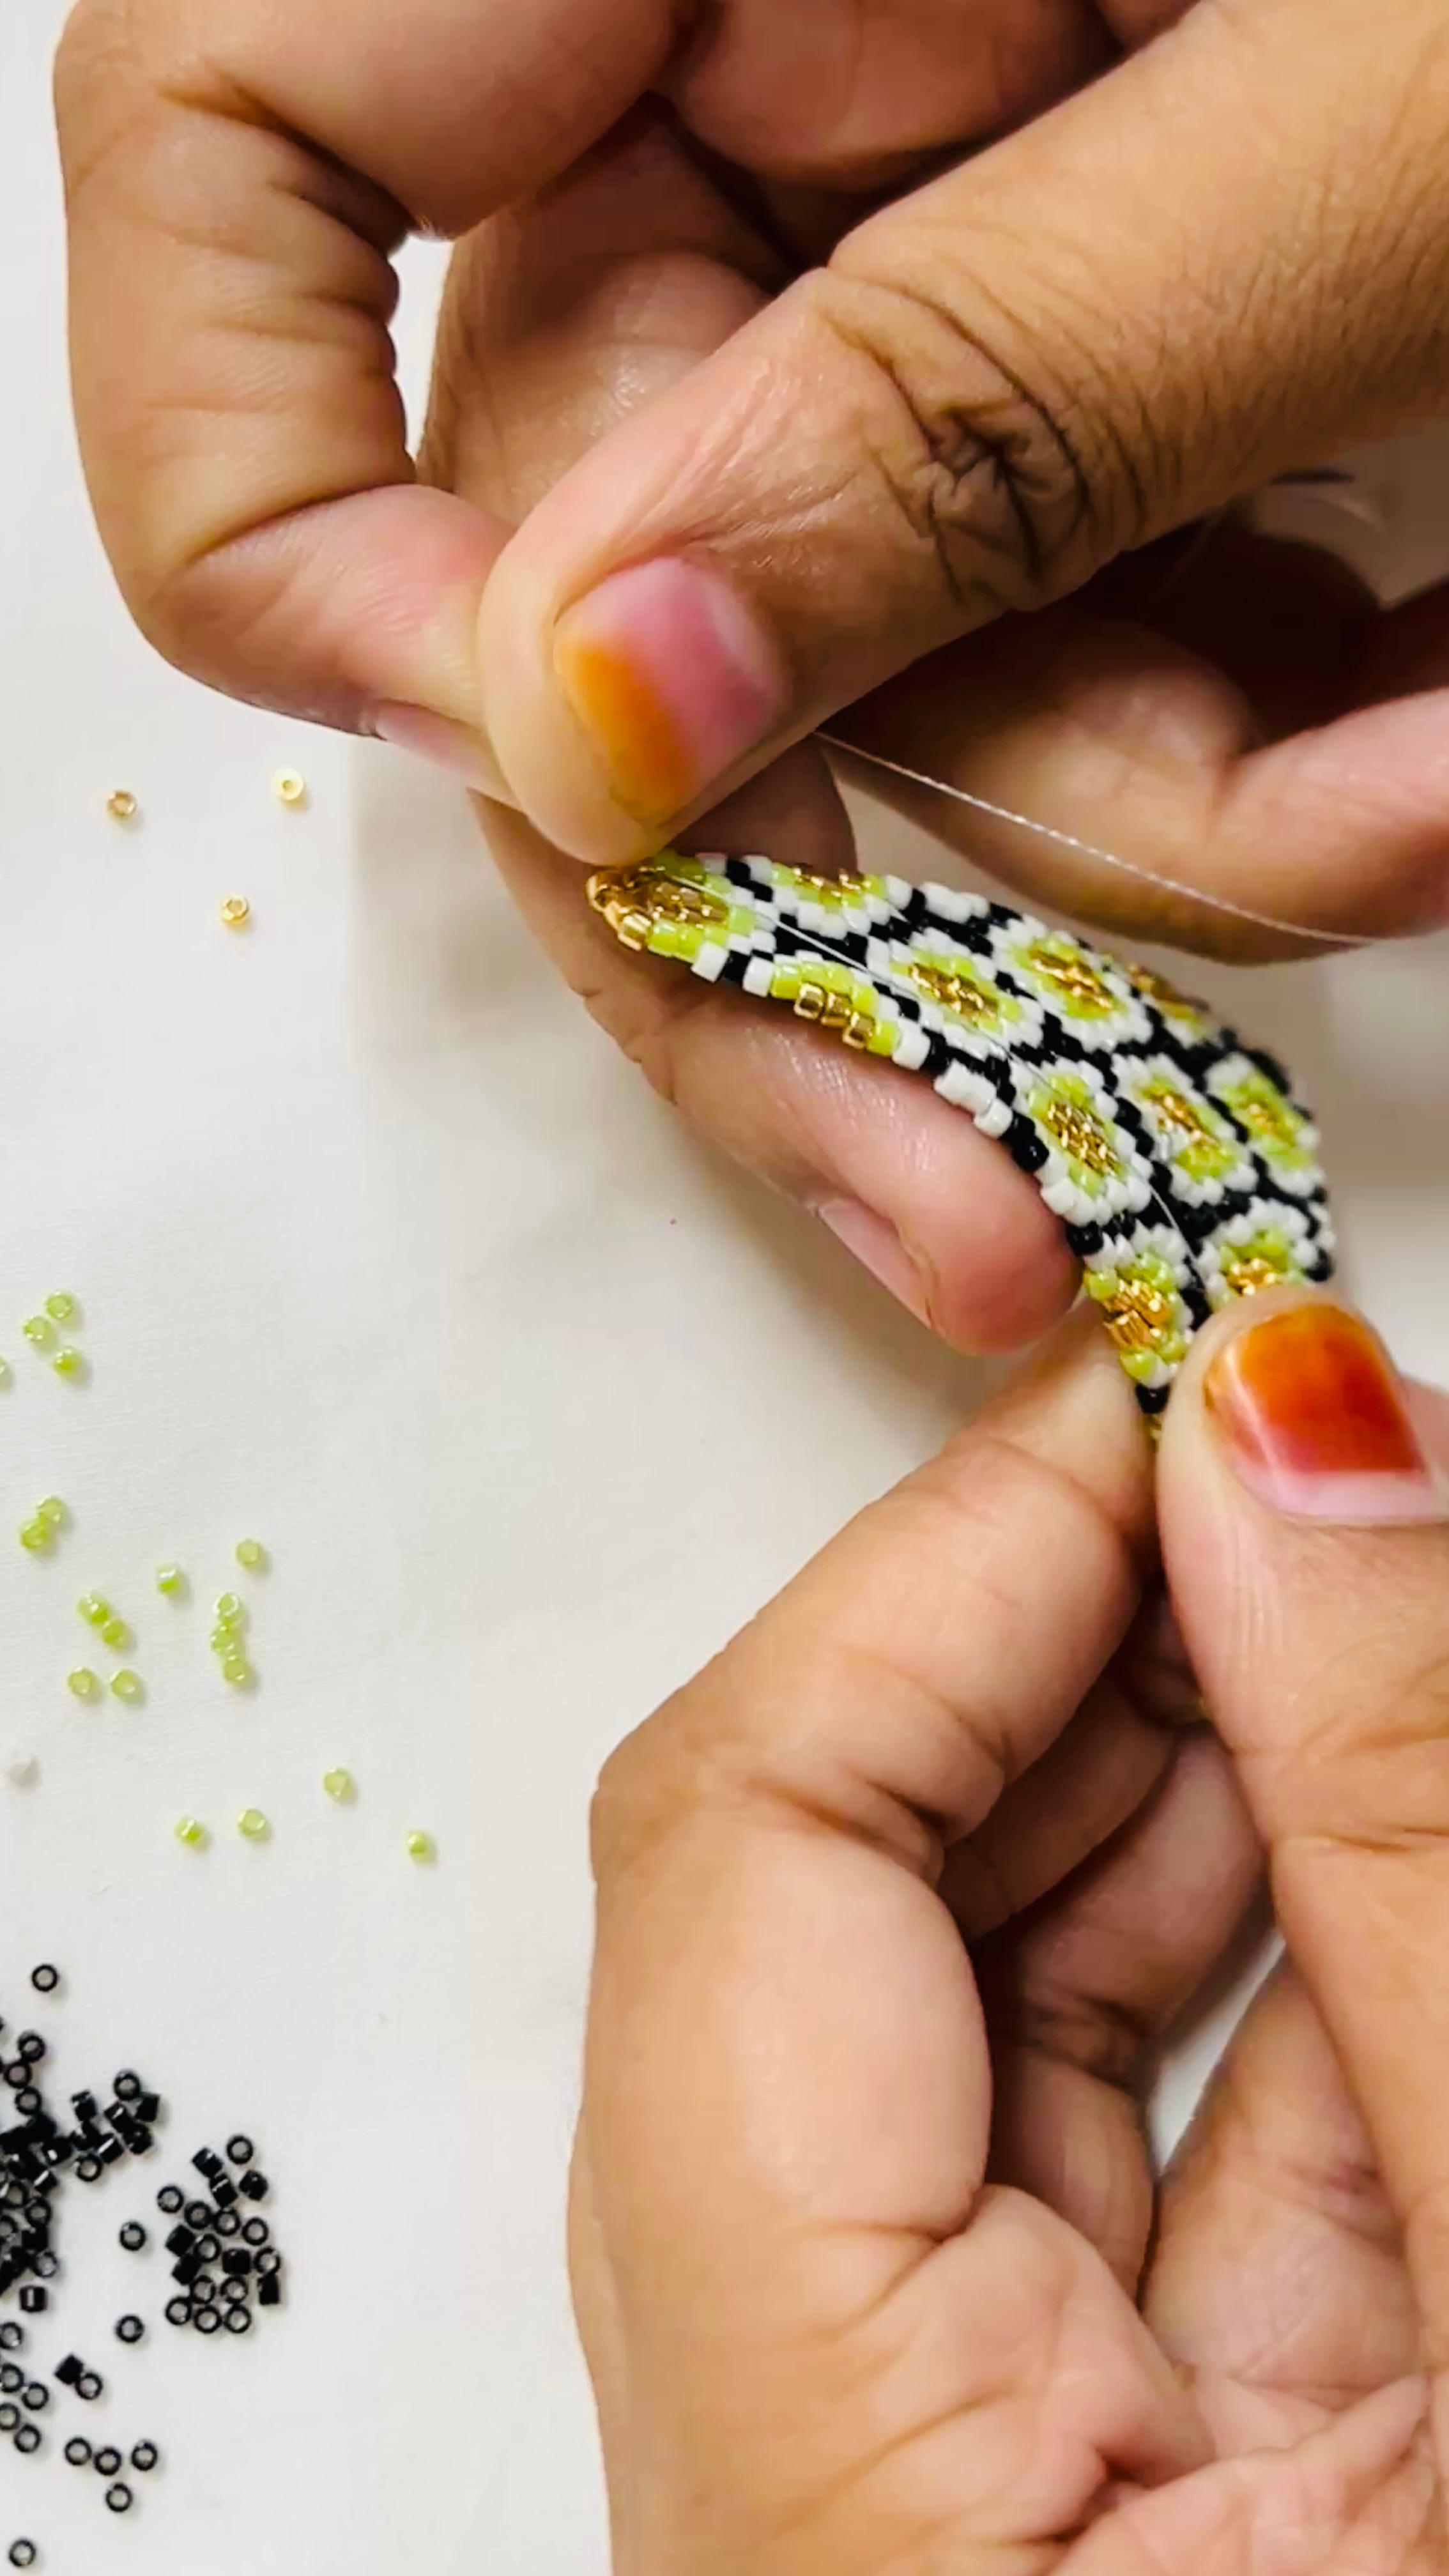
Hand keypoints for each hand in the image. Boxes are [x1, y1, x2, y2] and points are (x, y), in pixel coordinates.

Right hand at [54, 0, 1448, 1347]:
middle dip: (818, 879)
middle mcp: (770, 51)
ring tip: (1429, 782)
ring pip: (863, 652)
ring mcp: (939, 207)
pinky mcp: (1119, 344)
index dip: (304, 507)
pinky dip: (1256, 742)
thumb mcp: (1387, 120)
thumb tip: (584, 727)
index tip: (559, 769)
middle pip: (578, 536)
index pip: (239, 145)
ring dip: (1140, 814)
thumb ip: (961, 408)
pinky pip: (1064, 627)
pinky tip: (1437, 725)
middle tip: (973, 1195)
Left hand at [575, 1293, 1448, 2570]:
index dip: (938, 1571)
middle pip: (852, 1922)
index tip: (1148, 1384)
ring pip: (1018, 2025)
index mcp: (842, 2511)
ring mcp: (991, 2495)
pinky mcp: (1141, 2499)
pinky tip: (1378, 1793)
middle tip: (1290, 1455)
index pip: (744, 1862)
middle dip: (1078, 1650)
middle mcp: (841, 2499)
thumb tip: (1303, 1439)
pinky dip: (1288, 1962)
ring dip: (1196, 1782)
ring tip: (1360, 1594)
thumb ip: (1418, 1852)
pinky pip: (1176, 2162)